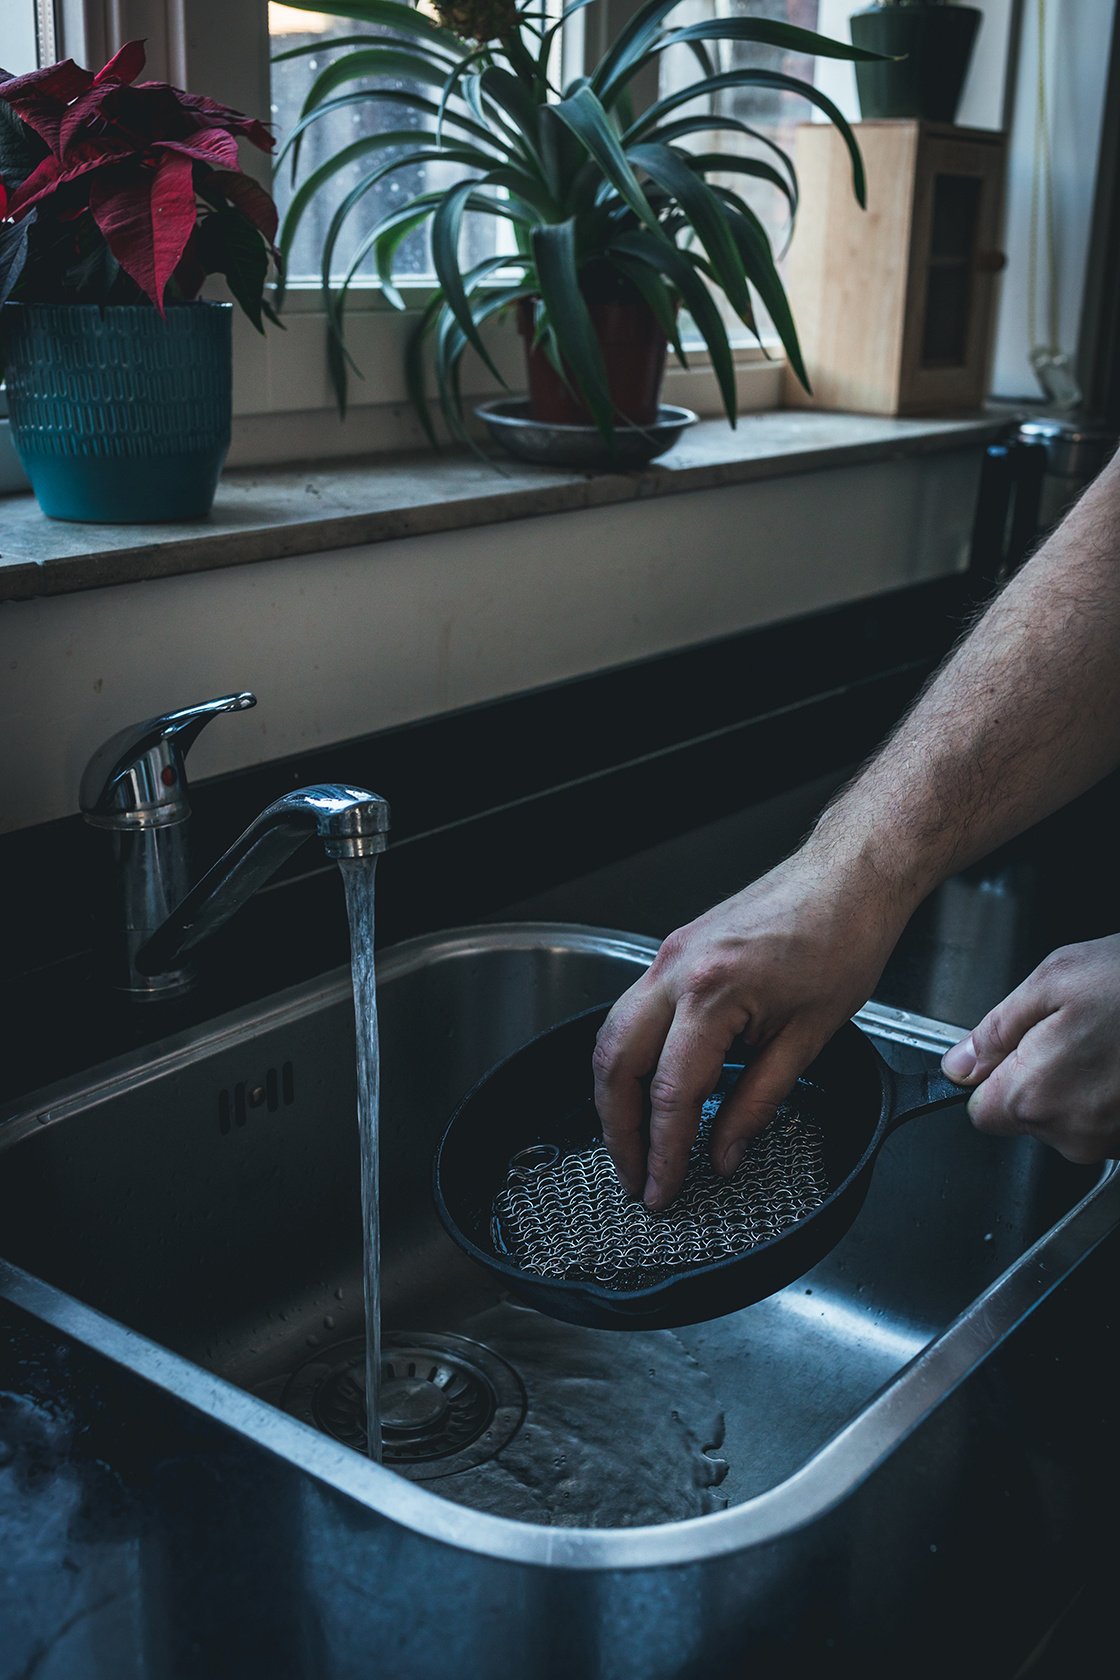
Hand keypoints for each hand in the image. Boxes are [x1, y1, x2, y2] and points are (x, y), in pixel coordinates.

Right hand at [591, 850, 904, 1209]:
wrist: (850, 875)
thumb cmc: (843, 938)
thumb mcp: (810, 1038)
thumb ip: (758, 1102)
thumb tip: (725, 1151)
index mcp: (712, 993)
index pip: (670, 1094)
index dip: (664, 1152)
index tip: (664, 1191)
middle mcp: (676, 971)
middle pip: (615, 1066)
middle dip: (617, 1132)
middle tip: (635, 1179)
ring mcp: (668, 956)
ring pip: (610, 1037)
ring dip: (613, 1096)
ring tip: (633, 1143)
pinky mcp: (674, 951)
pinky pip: (631, 1012)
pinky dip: (626, 1058)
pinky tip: (645, 1088)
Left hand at [941, 934, 1119, 1163]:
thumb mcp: (1052, 982)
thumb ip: (994, 1030)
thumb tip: (959, 1063)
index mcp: (1034, 1095)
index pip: (979, 1111)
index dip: (991, 1077)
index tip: (1012, 1051)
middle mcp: (1071, 1132)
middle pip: (1025, 1116)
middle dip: (1038, 1076)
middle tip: (1072, 1031)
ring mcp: (1109, 1142)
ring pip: (1067, 1119)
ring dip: (1077, 1084)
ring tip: (1107, 1041)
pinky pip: (1103, 1122)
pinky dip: (1109, 1094)